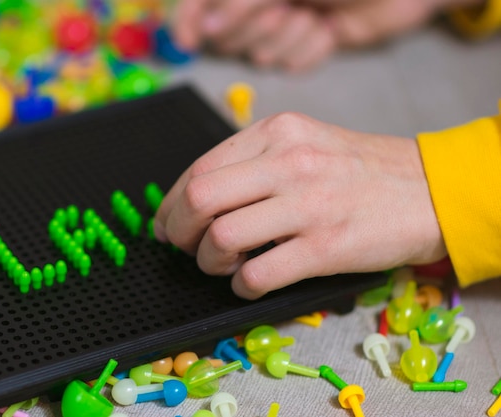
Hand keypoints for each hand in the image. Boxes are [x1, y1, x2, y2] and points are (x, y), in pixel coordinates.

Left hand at [154, 113, 446, 298]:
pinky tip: (250, 282)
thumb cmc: (360, 170)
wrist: (428, 191)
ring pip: (222, 236)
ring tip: (223, 264)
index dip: (171, 203)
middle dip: (178, 231)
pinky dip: (242, 285)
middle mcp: (289, 161)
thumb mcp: (304, 143)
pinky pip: (259, 273)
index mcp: (277, 132)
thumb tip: (196, 196)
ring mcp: (309, 204)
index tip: (167, 224)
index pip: (199, 168)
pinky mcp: (327, 246)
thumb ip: (253, 161)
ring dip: (209, 260)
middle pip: (200, 198)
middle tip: (184, 246)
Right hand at [171, 0, 483, 70]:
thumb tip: (205, 26)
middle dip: (258, 24)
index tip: (185, 40)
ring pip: (260, 53)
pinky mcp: (306, 44)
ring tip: (317, 11)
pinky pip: (289, 63)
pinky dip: (310, 48)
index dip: (189, 18)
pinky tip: (328, 27)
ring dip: (291, 35)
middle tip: (288, 6)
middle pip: (227, 32)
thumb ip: (242, 1)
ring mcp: (285, 21)